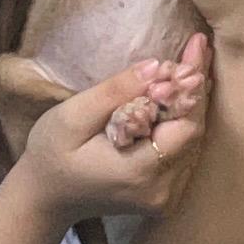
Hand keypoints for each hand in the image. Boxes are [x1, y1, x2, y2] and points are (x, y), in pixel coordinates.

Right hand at [13, 40, 208, 229]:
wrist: (45, 199)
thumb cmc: (50, 155)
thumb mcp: (71, 117)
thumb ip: (114, 92)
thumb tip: (157, 66)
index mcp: (138, 172)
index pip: (185, 124)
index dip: (192, 84)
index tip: (196, 44)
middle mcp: (161, 190)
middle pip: (194, 132)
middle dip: (195, 87)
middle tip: (197, 46)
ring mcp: (165, 197)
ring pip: (193, 141)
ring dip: (191, 103)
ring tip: (191, 64)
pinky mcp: (165, 196)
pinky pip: (184, 153)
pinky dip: (182, 122)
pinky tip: (179, 95)